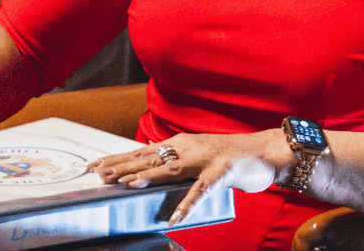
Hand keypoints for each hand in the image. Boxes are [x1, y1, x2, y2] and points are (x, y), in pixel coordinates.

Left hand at [86, 130, 290, 223]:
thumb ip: (177, 164)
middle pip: (150, 157)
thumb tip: (149, 173)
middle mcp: (189, 148)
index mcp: (182, 145)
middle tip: (98, 173)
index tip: (95, 164)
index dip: (119, 157)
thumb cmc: (232, 158)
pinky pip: (201, 191)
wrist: (268, 151)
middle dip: (123, 165)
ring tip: (125, 184)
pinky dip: (187, 204)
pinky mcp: (222, 172)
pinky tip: (174, 217)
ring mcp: (206, 159)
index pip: (144, 151)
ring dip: (147, 176)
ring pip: (171, 169)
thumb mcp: (199, 158)